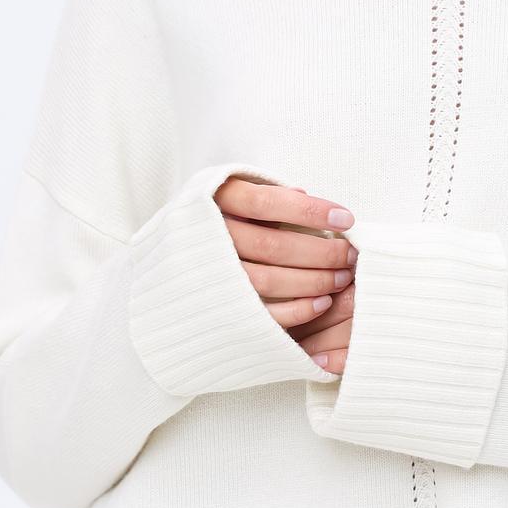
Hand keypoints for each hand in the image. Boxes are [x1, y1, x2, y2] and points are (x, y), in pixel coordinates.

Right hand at [213, 176, 354, 372]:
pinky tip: (321, 303)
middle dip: (321, 250)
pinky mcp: (215, 311)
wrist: (157, 281)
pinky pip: (261, 314)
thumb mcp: (227, 199)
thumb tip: (304, 194)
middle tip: (350, 255)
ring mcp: (207, 277)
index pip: (266, 202)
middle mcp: (206, 238)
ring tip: (342, 278)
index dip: (310, 210)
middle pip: (272, 244)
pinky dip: (296, 310)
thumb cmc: (210, 230)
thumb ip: (262, 196)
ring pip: (269, 279)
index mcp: (210, 202)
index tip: (346, 218)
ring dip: (314, 280)